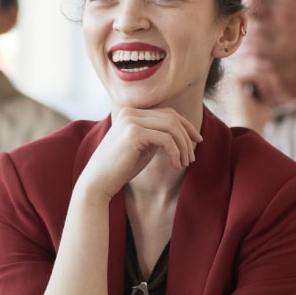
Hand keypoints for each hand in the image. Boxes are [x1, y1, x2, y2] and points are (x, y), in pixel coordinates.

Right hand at [81, 107, 201, 198]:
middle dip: (187, 136)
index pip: (167, 113)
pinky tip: (176, 165)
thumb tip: (182, 134)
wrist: (98, 181)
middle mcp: (130, 113)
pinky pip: (166, 139)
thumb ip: (157, 136)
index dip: (186, 126)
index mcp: (131, 114)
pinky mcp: (134, 133)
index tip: (197, 141)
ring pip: (172, 126)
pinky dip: (176, 153)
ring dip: (184, 146)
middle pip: (172, 117)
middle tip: (192, 157)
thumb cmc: (120, 168)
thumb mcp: (142, 147)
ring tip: (186, 163)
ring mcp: (131, 121)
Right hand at [218, 54, 288, 131]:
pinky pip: (254, 74)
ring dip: (269, 82)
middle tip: (278, 95)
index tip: (277, 94)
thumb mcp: (264, 97)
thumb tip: (266, 64)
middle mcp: (227, 84)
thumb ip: (264, 82)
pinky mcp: (233, 82)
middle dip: (270, 78)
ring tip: (271, 97)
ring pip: (254, 69)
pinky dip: (265, 84)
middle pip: (252, 67)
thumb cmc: (256, 121)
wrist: (248, 132)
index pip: (251, 72)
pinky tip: (266, 97)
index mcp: (231, 88)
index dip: (267, 79)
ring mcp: (228, 82)